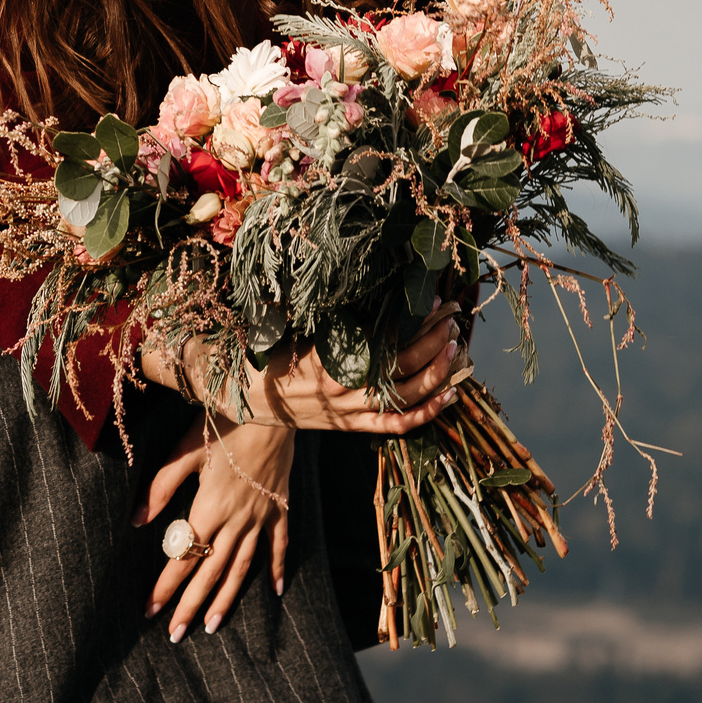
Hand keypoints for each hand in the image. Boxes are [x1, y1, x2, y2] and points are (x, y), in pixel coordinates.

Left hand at [139, 415, 293, 641]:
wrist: (273, 408)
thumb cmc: (225, 422)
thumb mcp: (187, 450)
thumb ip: (162, 486)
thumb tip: (136, 520)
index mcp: (210, 508)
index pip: (182, 557)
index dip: (165, 586)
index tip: (149, 610)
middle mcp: (236, 520)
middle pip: (210, 571)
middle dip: (191, 605)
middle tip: (176, 635)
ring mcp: (260, 516)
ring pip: (241, 567)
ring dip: (226, 598)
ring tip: (213, 626)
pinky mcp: (279, 507)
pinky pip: (278, 544)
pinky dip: (276, 567)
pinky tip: (275, 591)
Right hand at [141, 304, 463, 433]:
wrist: (246, 397)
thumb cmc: (268, 351)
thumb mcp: (292, 324)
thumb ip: (322, 308)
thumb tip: (348, 275)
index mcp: (331, 357)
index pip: (386, 338)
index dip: (416, 321)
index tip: (436, 300)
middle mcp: (346, 387)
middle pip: (405, 364)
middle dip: (434, 338)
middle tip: (452, 316)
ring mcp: (351, 411)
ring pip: (408, 395)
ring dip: (438, 372)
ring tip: (455, 348)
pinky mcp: (353, 426)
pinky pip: (398, 424)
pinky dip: (427, 413)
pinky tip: (450, 397)